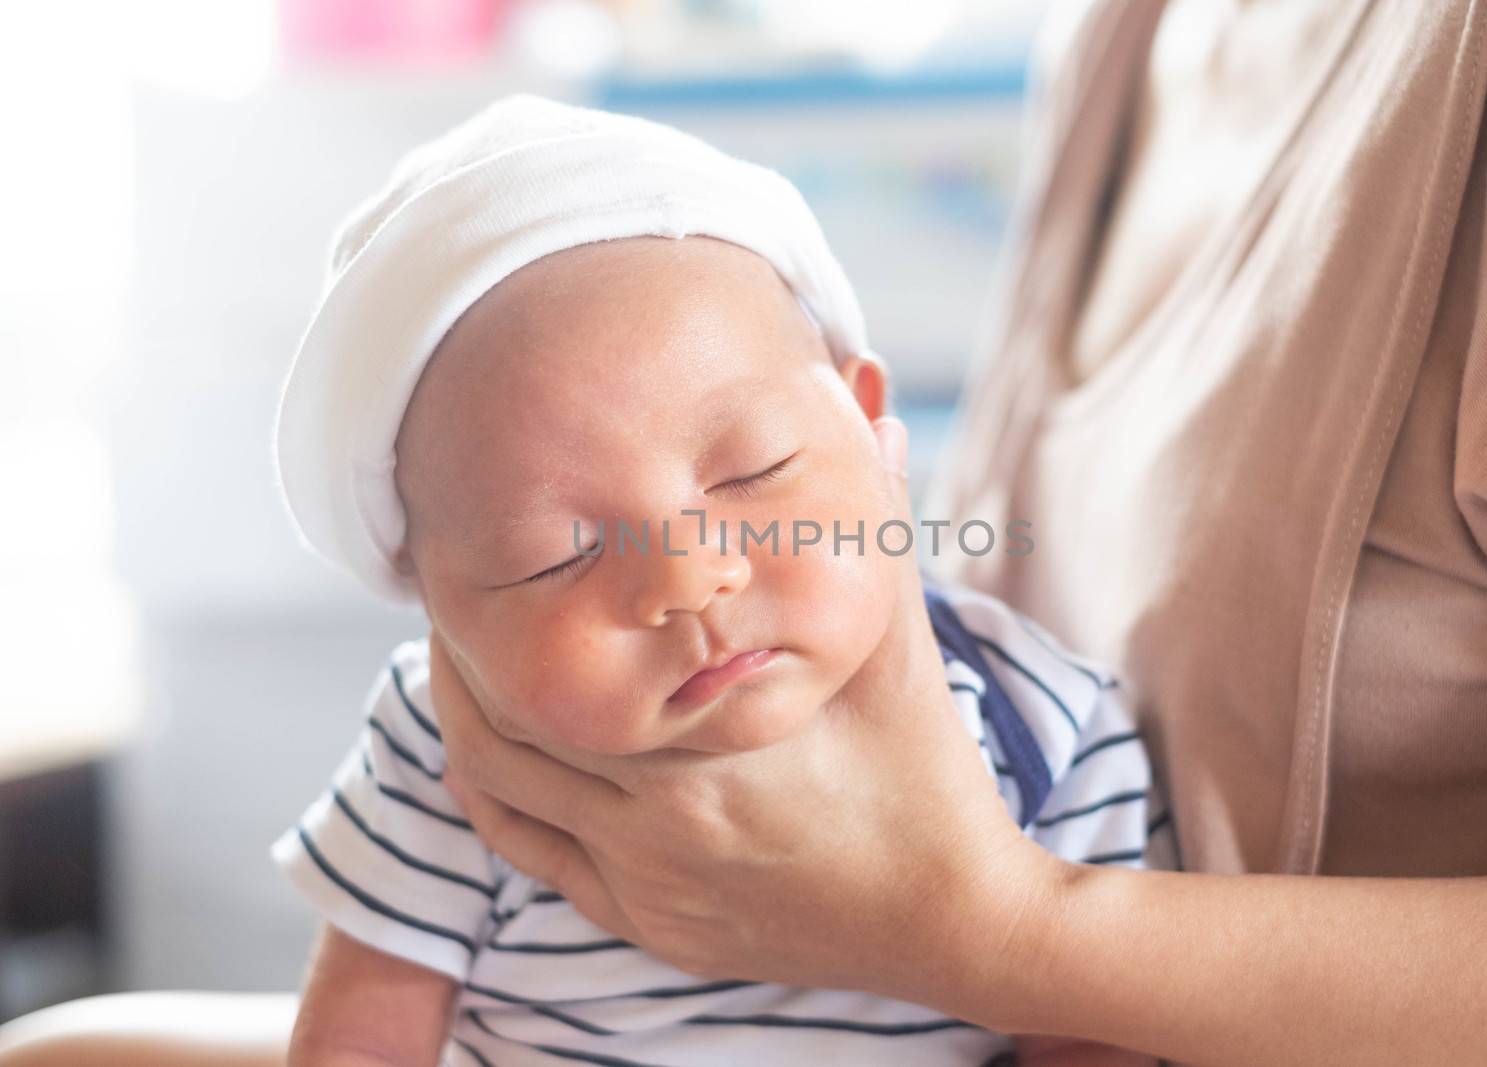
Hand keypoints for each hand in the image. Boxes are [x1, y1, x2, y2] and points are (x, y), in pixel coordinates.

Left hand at [430, 415, 1042, 1011]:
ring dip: (467, 724)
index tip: (488, 552)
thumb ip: (875, 523)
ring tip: (459, 661)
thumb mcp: (897, 646)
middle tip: (456, 596)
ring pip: (505, 794)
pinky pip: (534, 860)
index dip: (507, 606)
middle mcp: (661, 822)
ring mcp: (649, 882)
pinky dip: (494, 802)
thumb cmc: (924, 774)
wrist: (948, 920)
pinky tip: (482, 758)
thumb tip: (866, 395)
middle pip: (507, 728)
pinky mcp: (650, 924)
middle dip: (465, 656)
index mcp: (711, 747)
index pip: (561, 667)